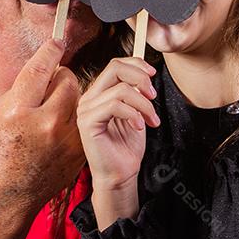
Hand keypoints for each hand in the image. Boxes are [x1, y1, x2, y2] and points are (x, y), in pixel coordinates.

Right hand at [0, 39, 84, 212]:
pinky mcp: (79, 150)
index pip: (41, 68)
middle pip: (68, 80)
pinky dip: (74, 118)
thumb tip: (44, 67)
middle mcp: (47, 122)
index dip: (51, 50)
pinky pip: (83, 119)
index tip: (57, 41)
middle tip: (49, 86)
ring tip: (51, 111)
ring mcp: (67, 139)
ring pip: (80, 98)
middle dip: (60, 77)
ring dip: (69, 97)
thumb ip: (22, 88)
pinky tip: (57, 130)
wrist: (8, 194)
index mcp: (21, 110)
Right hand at [76, 57, 159, 191]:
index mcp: (99, 93)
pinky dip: (133, 114)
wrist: (120, 174)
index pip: (115, 64)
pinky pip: (114, 105)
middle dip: (140, 78)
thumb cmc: (127, 147)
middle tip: (153, 96)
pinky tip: (139, 126)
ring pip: (121, 89)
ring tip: (152, 120)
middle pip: (115, 68)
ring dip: (143, 104)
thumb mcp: (136, 112)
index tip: (153, 74)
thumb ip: (136, 92)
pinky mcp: (87, 123)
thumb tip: (146, 73)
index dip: (136, 64)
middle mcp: (89, 98)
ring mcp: (86, 110)